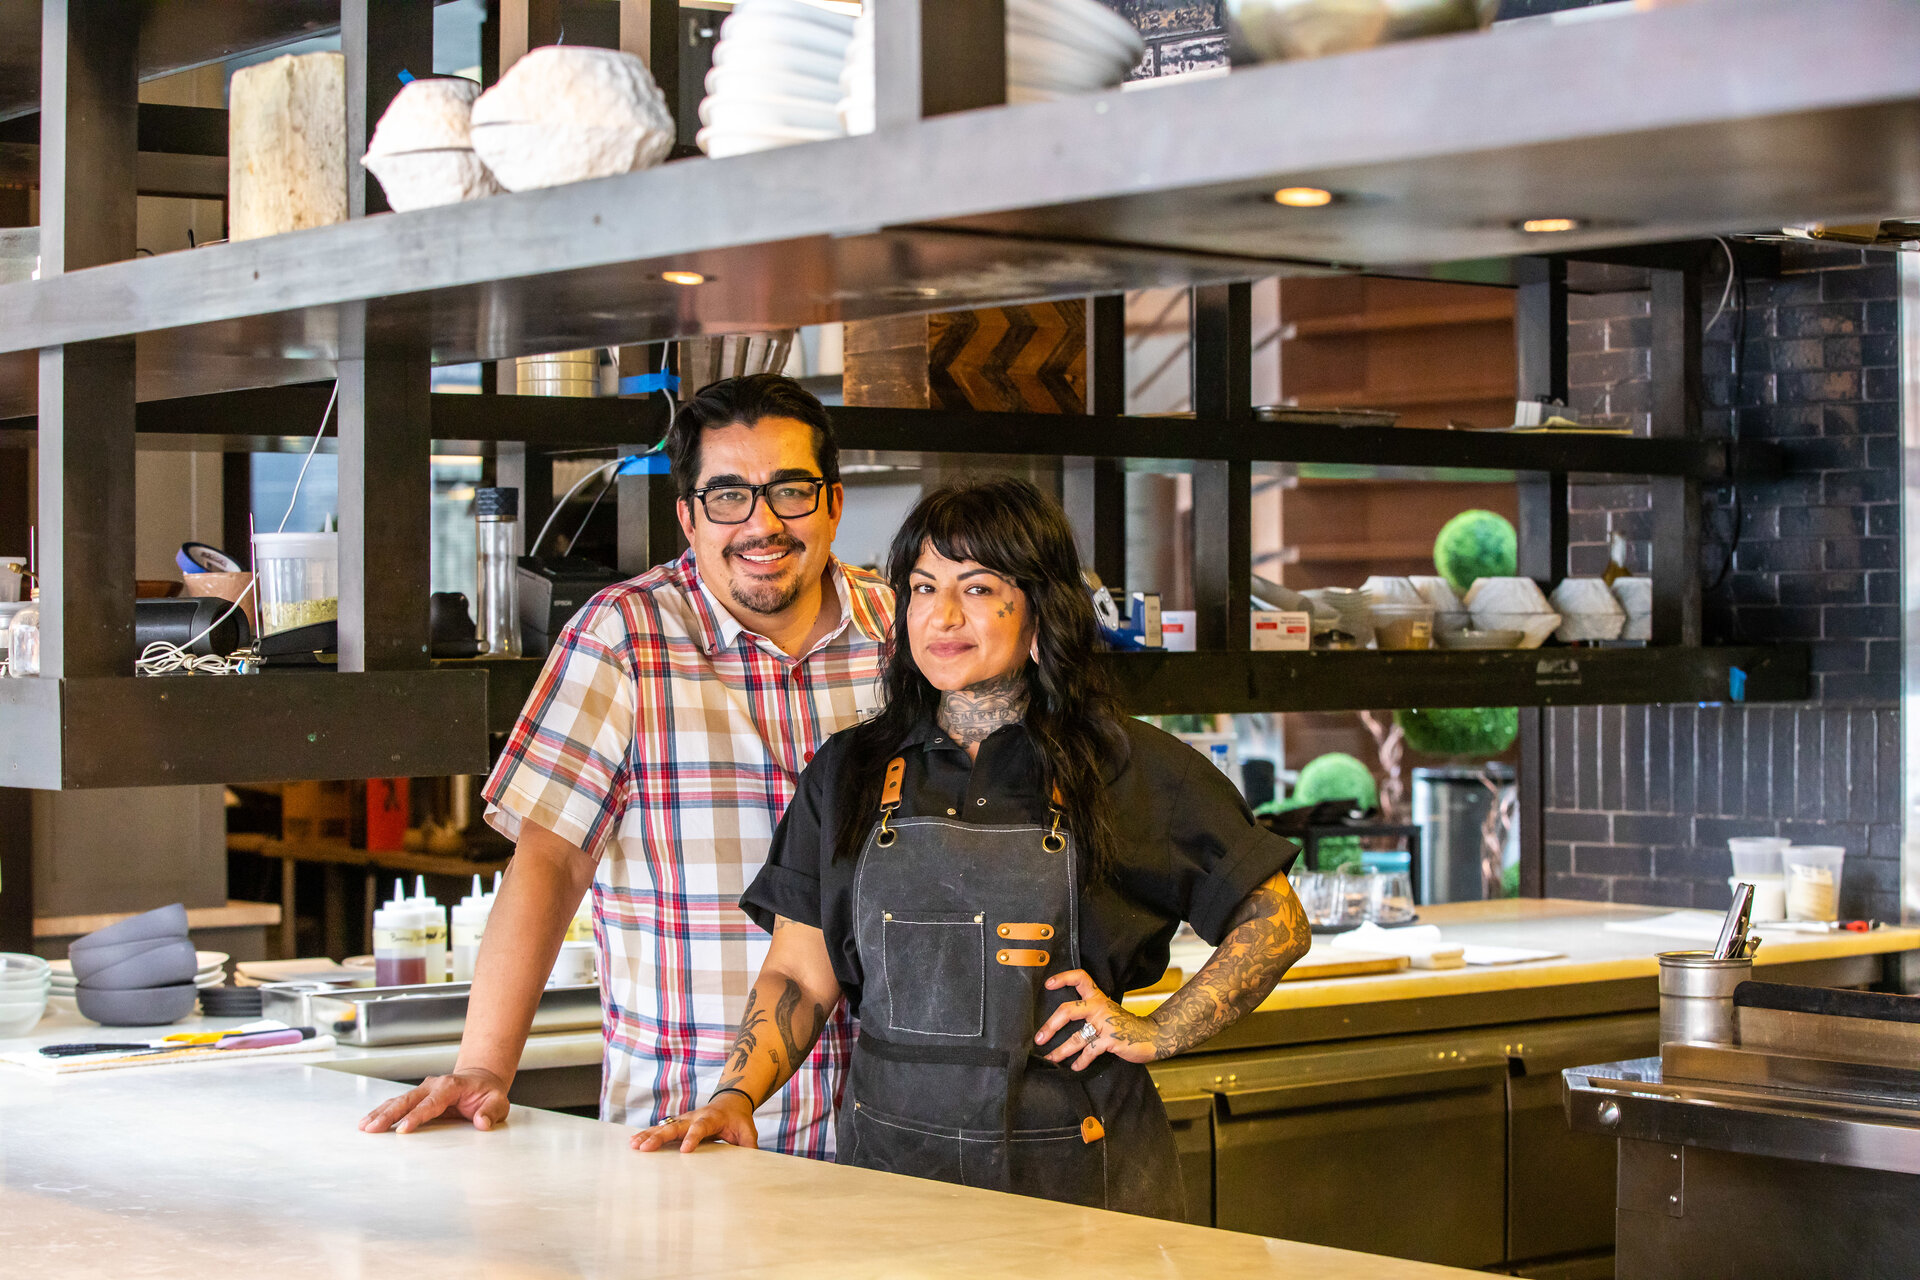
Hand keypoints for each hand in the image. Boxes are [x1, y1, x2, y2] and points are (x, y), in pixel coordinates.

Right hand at [359, 1067, 510, 1133]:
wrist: (481, 1081)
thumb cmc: (488, 1094)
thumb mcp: (498, 1102)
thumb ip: (490, 1111)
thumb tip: (482, 1122)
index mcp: (451, 1086)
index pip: (431, 1103)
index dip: (416, 1116)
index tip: (402, 1130)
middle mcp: (433, 1085)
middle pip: (407, 1100)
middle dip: (388, 1115)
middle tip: (372, 1129)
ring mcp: (423, 1090)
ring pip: (398, 1101)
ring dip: (380, 1113)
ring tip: (364, 1126)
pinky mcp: (417, 1097)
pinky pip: (397, 1104)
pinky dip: (382, 1112)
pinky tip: (368, 1122)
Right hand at [631, 1091, 758, 1152]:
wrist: (730, 1101)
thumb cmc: (738, 1120)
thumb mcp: (748, 1131)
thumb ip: (749, 1146)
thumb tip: (753, 1164)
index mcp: (712, 1118)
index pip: (701, 1128)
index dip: (693, 1138)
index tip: (684, 1151)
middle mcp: (694, 1117)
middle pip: (675, 1126)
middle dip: (660, 1137)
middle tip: (646, 1148)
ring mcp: (684, 1119)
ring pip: (664, 1126)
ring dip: (648, 1135)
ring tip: (634, 1145)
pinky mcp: (678, 1124)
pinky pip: (660, 1128)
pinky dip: (647, 1134)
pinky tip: (633, 1142)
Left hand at [1033, 970, 1163, 1068]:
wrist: (1152, 1035)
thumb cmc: (1124, 1024)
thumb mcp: (1107, 1010)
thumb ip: (1089, 1011)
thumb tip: (1062, 1020)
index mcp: (1097, 997)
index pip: (1080, 979)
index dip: (1063, 978)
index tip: (1048, 985)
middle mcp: (1099, 1007)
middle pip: (1068, 1010)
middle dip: (1051, 1025)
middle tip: (1039, 1038)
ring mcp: (1105, 1024)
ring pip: (1076, 1037)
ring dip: (1061, 1051)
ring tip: (1051, 1058)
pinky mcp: (1110, 1040)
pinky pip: (1089, 1052)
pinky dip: (1081, 1061)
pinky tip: (1075, 1067)